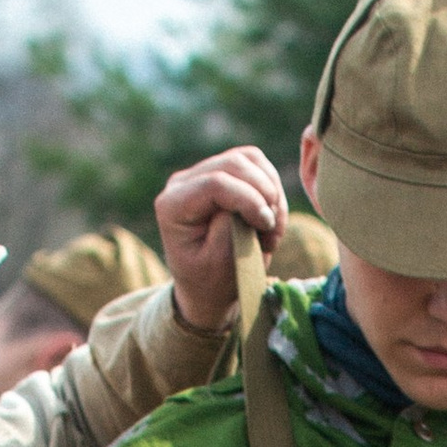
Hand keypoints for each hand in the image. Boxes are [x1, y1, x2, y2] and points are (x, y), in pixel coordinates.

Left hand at [154, 146, 288, 335]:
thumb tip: (250, 200)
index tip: (267, 226)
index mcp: (173, 206)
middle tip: (273, 230)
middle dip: (263, 194)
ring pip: (249, 159)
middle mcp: (183, 183)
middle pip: (234, 164)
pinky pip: (256, 164)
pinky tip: (270, 216)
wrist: (207, 286)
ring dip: (271, 192)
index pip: (215, 183)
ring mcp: (202, 173)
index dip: (249, 199)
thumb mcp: (219, 265)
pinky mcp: (223, 172)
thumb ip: (229, 231)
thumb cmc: (211, 281)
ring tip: (272, 227)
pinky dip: (272, 188)